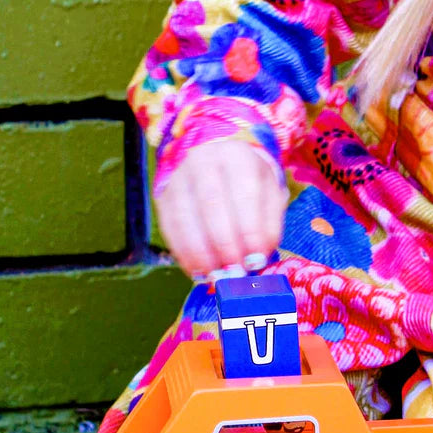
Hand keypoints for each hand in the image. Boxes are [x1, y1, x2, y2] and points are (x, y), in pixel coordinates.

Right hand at [152, 141, 286, 279]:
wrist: (215, 156)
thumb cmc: (248, 180)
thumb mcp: (269, 193)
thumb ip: (269, 223)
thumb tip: (258, 257)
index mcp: (238, 156)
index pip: (245, 193)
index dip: (250, 231)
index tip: (255, 261)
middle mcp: (205, 160)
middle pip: (212, 204)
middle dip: (224, 245)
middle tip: (235, 273)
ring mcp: (179, 177)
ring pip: (185, 217)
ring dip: (201, 253)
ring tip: (216, 276)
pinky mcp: (163, 195)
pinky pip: (169, 227)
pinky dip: (183, 253)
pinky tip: (197, 270)